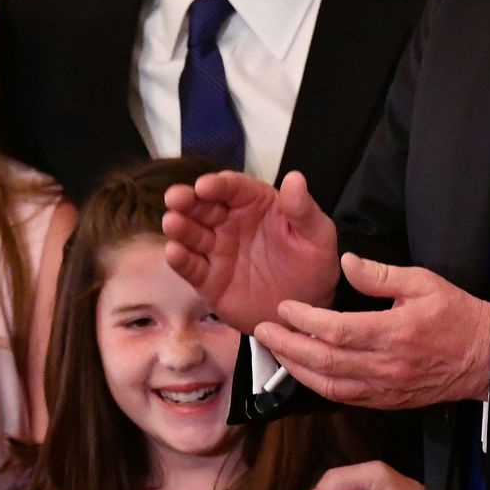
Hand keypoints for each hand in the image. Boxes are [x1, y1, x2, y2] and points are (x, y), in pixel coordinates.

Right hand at [162, 170, 338, 333]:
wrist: (304, 313)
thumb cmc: (313, 267)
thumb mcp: (317, 236)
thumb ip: (303, 210)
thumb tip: (295, 177)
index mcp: (257, 205)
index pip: (234, 188)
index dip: (218, 184)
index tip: (205, 185)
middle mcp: (232, 223)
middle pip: (205, 206)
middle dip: (188, 200)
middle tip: (175, 197)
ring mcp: (218, 251)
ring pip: (193, 234)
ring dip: (180, 227)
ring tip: (172, 222)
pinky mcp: (209, 279)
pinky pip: (191, 267)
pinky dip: (180, 259)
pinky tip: (174, 252)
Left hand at [256, 253, 489, 409]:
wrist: (484, 358)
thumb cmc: (456, 314)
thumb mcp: (424, 282)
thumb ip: (382, 275)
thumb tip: (346, 263)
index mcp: (394, 332)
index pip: (337, 331)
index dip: (305, 321)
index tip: (283, 308)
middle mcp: (385, 366)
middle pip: (324, 362)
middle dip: (287, 347)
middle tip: (262, 331)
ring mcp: (384, 389)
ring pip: (328, 386)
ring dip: (296, 369)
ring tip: (275, 351)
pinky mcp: (386, 401)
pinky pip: (343, 399)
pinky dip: (317, 386)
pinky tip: (302, 372)